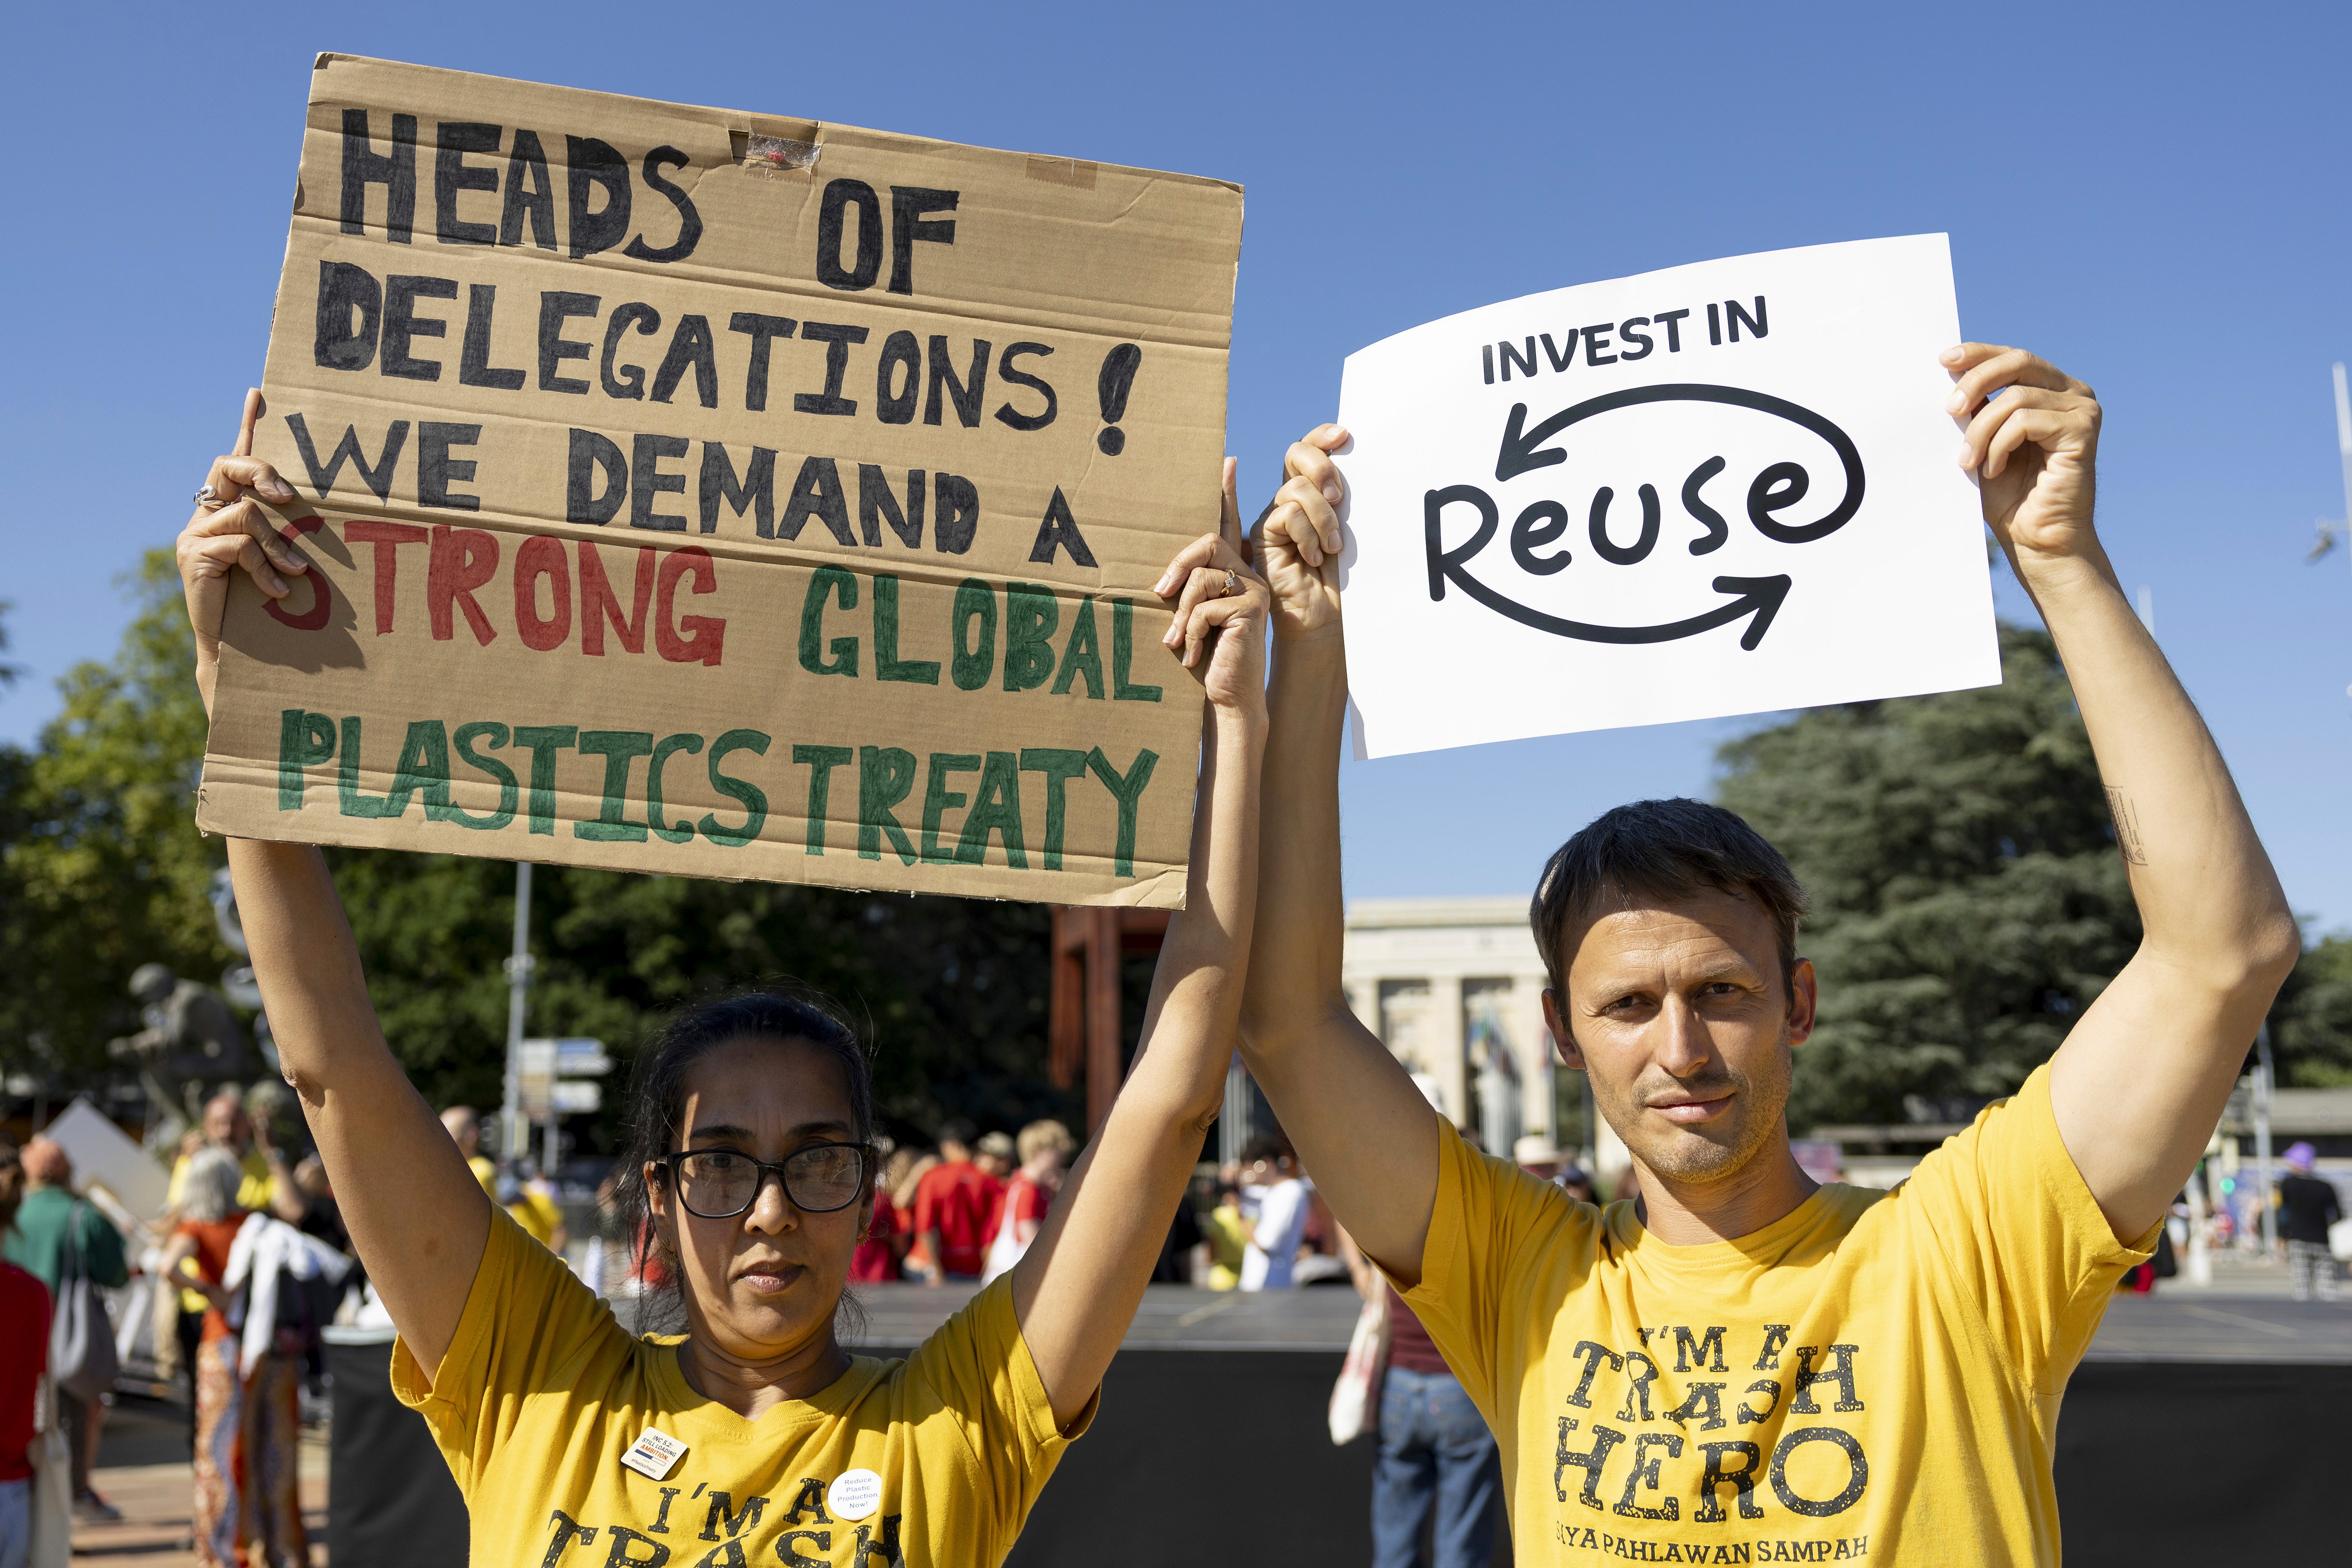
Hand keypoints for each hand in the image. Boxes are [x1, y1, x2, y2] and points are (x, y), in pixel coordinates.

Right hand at [175, 389, 307, 714]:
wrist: (237, 650)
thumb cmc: (268, 606)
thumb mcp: (285, 558)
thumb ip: (293, 532)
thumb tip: (328, 515)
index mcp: (228, 508)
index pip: (236, 457)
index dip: (248, 426)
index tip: (261, 393)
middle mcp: (205, 514)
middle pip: (230, 466)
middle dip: (263, 472)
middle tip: (289, 496)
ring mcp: (194, 534)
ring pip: (246, 514)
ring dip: (278, 545)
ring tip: (299, 574)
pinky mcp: (191, 557)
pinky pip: (239, 546)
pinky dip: (265, 568)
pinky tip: (280, 591)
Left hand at [1152, 457, 1272, 716]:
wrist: (1228, 696)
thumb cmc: (1206, 658)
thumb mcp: (1190, 617)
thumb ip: (1184, 591)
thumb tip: (1159, 578)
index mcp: (1232, 573)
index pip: (1227, 526)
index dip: (1225, 495)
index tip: (1226, 461)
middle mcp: (1247, 575)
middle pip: (1208, 542)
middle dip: (1179, 564)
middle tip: (1160, 591)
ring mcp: (1252, 591)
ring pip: (1202, 578)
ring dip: (1181, 613)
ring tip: (1175, 641)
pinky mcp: (1251, 609)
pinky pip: (1206, 606)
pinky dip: (1191, 631)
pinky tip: (1192, 654)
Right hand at [1251, 425, 1347, 643]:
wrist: (1321, 617)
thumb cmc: (1339, 579)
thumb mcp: (1346, 529)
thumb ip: (1341, 499)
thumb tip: (1355, 460)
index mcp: (1311, 492)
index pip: (1308, 448)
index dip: (1322, 435)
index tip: (1346, 436)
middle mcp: (1288, 499)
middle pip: (1296, 453)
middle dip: (1323, 468)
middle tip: (1340, 500)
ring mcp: (1273, 516)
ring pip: (1296, 488)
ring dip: (1323, 517)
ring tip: (1333, 547)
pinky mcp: (1264, 535)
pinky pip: (1287, 514)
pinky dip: (1308, 534)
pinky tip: (1315, 556)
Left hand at [1943, 345, 2101, 575]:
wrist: (2035, 540)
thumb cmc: (2010, 496)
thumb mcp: (1984, 441)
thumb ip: (1977, 407)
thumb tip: (1949, 372)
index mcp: (2051, 390)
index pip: (2013, 357)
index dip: (1979, 354)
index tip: (1944, 359)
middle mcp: (2073, 393)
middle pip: (2018, 362)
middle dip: (1976, 381)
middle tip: (1949, 409)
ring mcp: (2082, 410)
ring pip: (2015, 397)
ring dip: (1981, 431)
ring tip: (1969, 462)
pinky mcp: (2083, 430)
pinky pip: (2025, 421)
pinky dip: (1999, 445)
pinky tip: (1994, 469)